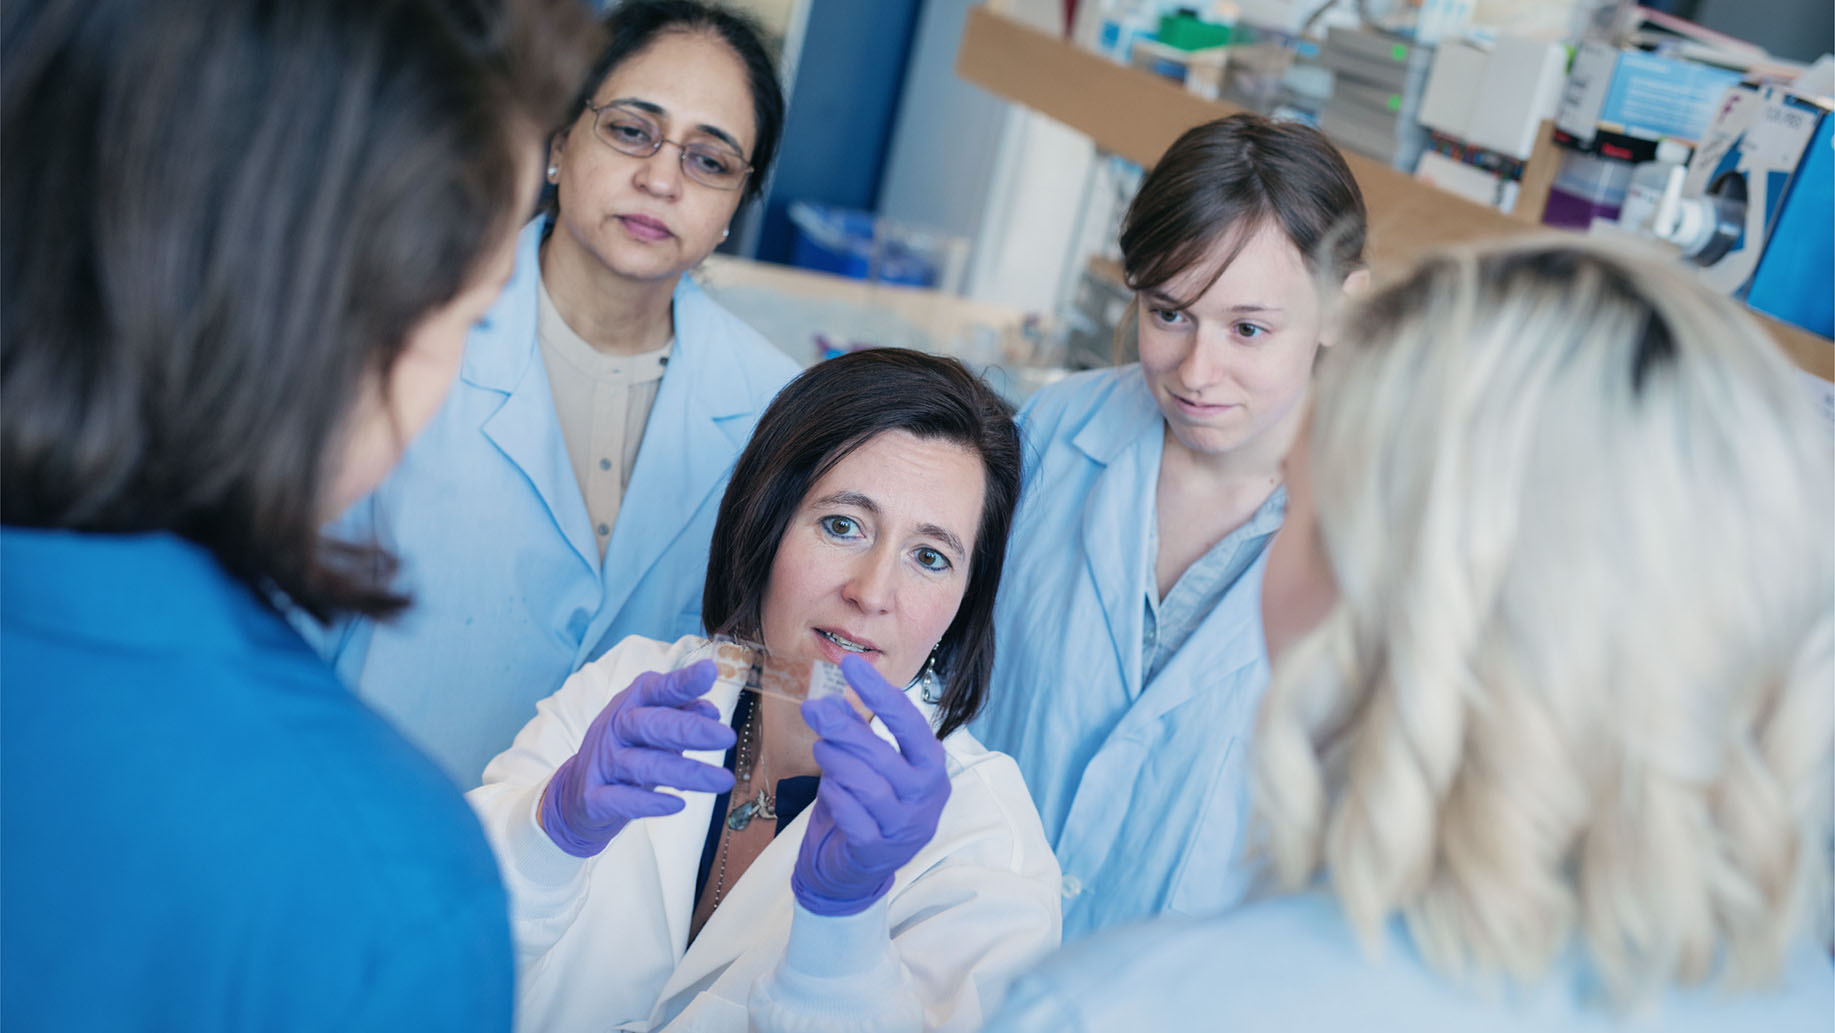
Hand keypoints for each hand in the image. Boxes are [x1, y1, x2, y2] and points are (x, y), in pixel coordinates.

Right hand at [539, 660, 735, 857]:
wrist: (576, 794)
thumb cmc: (626, 752)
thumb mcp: (651, 728)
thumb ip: (680, 715)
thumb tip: (711, 710)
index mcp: (631, 705)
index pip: (658, 690)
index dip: (682, 682)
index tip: (709, 672)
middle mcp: (615, 729)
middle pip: (652, 725)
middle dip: (690, 730)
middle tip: (727, 737)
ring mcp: (602, 763)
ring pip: (644, 765)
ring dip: (686, 772)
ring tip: (723, 781)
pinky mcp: (594, 798)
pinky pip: (622, 800)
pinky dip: (650, 802)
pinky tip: (678, 805)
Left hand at [792, 654, 950, 915]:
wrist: (855, 874)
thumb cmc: (866, 809)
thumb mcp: (866, 766)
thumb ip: (855, 734)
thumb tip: (826, 699)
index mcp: (932, 770)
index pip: (910, 724)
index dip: (880, 693)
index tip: (851, 666)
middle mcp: (926, 799)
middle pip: (884, 754)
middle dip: (845, 727)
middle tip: (814, 708)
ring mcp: (904, 828)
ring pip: (867, 784)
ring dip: (836, 761)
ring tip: (821, 750)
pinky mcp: (878, 852)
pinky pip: (852, 816)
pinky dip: (836, 797)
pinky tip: (831, 791)